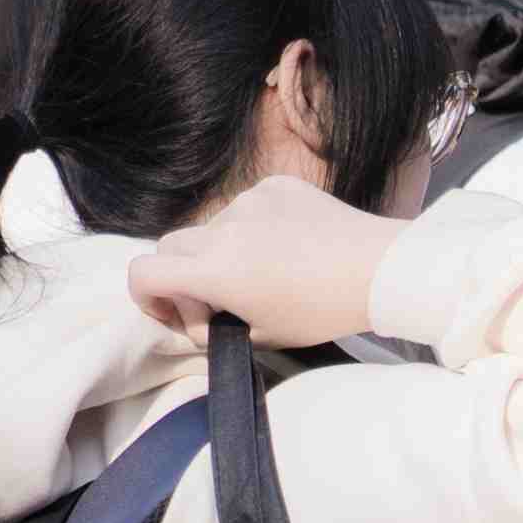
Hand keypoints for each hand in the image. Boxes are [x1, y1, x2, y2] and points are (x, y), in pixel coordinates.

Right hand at [123, 172, 400, 349]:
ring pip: (211, 228)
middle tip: (215, 302)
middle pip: (171, 247)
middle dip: (180, 276)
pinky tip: (287, 247)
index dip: (146, 297)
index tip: (174, 312)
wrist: (379, 268)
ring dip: (220, 252)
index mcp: (214, 270)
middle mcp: (222, 228)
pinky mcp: (275, 186)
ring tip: (264, 274)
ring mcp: (248, 201)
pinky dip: (253, 229)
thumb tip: (198, 318)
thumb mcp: (261, 337)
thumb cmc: (322, 311)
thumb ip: (214, 328)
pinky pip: (246, 207)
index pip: (143, 273)